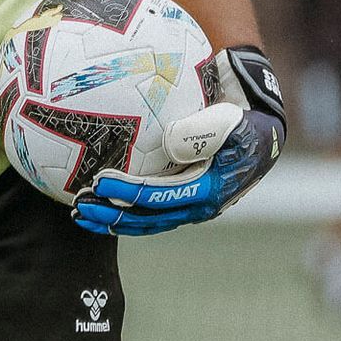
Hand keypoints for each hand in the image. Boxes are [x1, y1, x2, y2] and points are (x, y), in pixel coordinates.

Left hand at [71, 46, 285, 235]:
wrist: (260, 130)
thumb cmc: (242, 120)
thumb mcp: (229, 120)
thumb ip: (203, 130)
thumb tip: (170, 145)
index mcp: (209, 190)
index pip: (161, 197)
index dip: (129, 193)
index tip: (99, 183)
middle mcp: (198, 206)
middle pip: (149, 218)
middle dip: (113, 215)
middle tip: (80, 207)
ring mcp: (190, 205)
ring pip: (147, 220)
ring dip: (114, 219)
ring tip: (80, 215)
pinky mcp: (183, 198)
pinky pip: (151, 210)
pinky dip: (126, 209)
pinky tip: (100, 202)